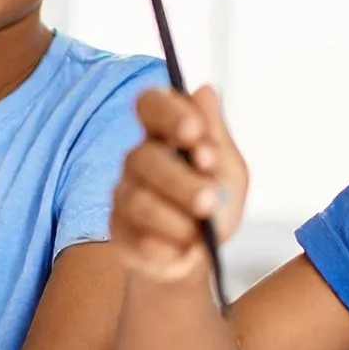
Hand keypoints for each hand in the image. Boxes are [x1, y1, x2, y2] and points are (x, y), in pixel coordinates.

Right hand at [111, 85, 247, 281]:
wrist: (202, 258)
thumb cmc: (214, 207)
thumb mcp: (228, 170)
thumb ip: (216, 135)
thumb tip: (205, 90)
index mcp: (163, 135)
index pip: (150, 105)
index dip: (167, 113)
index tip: (194, 132)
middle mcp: (137, 161)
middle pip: (143, 157)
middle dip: (181, 180)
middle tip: (210, 197)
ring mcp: (123, 197)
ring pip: (138, 200)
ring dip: (176, 218)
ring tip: (201, 232)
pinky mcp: (120, 234)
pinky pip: (137, 239)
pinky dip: (167, 247)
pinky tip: (183, 250)